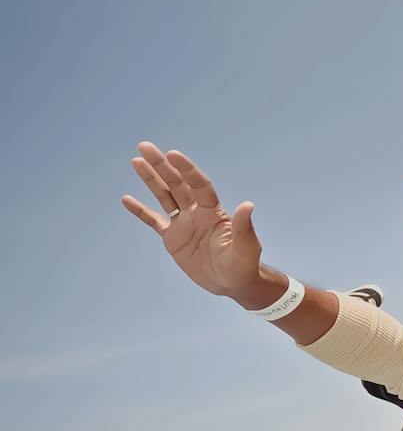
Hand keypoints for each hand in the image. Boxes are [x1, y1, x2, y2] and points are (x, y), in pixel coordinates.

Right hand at [122, 142, 263, 301]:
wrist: (233, 283)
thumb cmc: (244, 265)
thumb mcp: (246, 247)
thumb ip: (244, 227)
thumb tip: (248, 205)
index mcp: (213, 211)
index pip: (198, 185)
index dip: (186, 170)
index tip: (172, 154)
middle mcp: (197, 212)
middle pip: (176, 184)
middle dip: (161, 165)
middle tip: (145, 146)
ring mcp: (183, 224)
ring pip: (164, 196)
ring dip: (150, 179)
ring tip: (136, 160)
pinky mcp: (173, 239)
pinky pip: (154, 221)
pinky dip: (141, 211)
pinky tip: (127, 199)